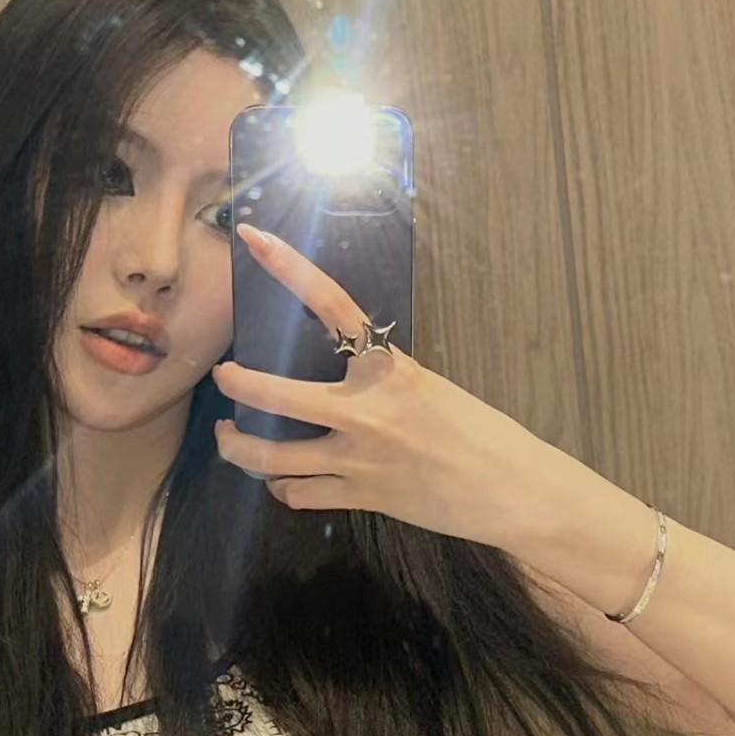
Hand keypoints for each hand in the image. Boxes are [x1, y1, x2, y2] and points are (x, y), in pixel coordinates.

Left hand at [211, 222, 538, 547]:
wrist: (510, 489)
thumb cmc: (479, 433)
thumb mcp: (427, 387)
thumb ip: (378, 381)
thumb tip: (341, 379)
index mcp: (387, 367)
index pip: (330, 304)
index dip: (288, 267)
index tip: (253, 238)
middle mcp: (365, 410)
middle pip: (273, 393)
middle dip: (235, 383)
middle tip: (223, 376)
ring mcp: (358, 459)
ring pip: (270, 456)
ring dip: (239, 447)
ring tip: (231, 438)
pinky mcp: (359, 498)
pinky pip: (297, 493)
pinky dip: (282, 487)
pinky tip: (282, 480)